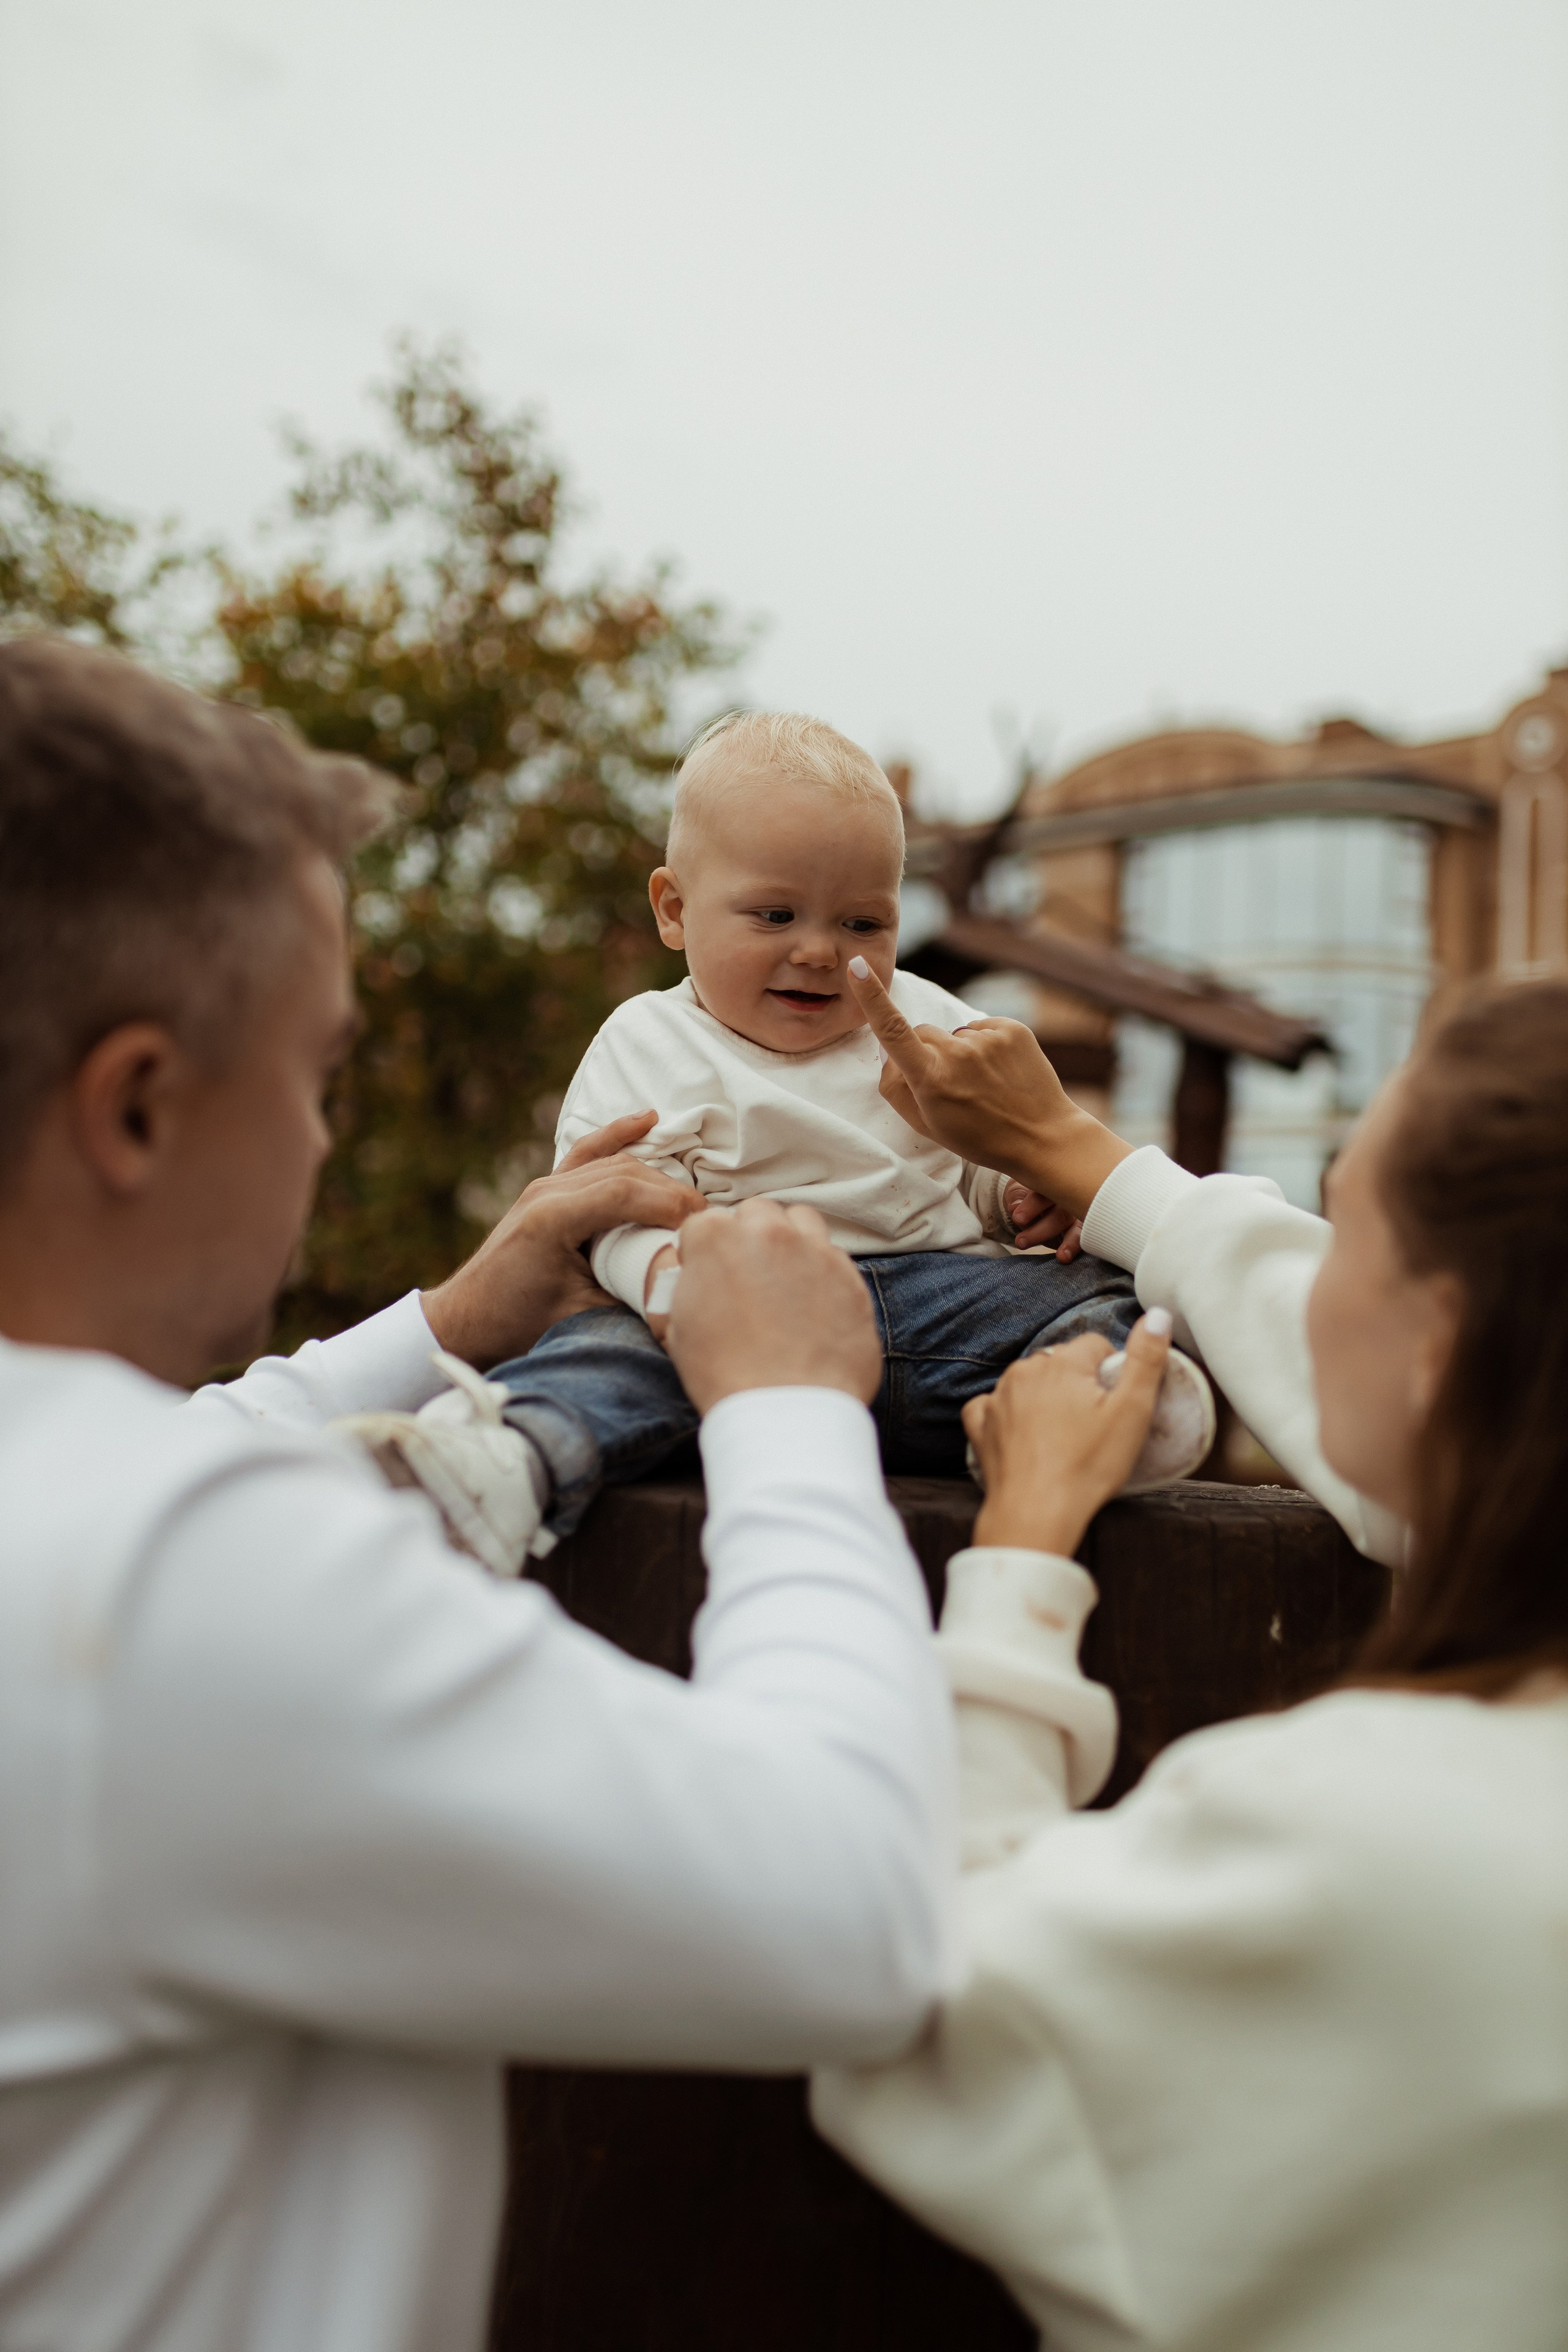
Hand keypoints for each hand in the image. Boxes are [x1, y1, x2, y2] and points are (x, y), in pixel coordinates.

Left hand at [422, 1111, 702, 1368]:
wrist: (468, 1320)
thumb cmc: (517, 1325)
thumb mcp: (581, 1318)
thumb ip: (629, 1297)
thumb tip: (681, 1284)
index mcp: (552, 1218)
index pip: (626, 1194)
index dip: (671, 1205)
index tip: (702, 1226)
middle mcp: (546, 1191)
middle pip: (626, 1173)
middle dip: (672, 1193)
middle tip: (707, 1220)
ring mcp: (544, 1186)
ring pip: (613, 1163)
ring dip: (656, 1178)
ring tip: (691, 1204)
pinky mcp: (546, 1189)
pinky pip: (587, 1153)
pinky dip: (617, 1134)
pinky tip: (647, 1120)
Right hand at [665, 1198, 881, 1413]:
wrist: (787, 1411)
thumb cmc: (725, 1376)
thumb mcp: (680, 1328)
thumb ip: (688, 1287)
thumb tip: (697, 1277)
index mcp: (715, 1238)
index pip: (703, 1225)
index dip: (701, 1253)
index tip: (707, 1275)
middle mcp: (767, 1233)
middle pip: (755, 1214)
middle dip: (748, 1237)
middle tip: (747, 1276)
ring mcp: (814, 1251)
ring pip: (801, 1221)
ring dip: (789, 1240)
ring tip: (784, 1278)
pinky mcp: (850, 1276)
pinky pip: (834, 1256)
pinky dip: (821, 1271)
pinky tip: (813, 1303)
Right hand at [846, 958, 1130, 1217]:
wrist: (1043, 1137)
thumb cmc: (979, 1138)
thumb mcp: (926, 1126)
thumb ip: (896, 1089)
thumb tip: (888, 1055)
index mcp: (931, 1080)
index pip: (893, 1031)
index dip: (872, 998)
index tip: (859, 966)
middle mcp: (958, 1054)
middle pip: (921, 1034)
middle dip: (925, 1052)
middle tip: (948, 1084)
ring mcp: (987, 1039)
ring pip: (953, 1034)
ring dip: (959, 1052)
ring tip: (981, 1083)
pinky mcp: (1012, 1029)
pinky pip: (981, 1029)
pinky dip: (984, 1046)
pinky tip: (999, 1072)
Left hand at [964, 1312, 1171, 1555]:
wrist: (1036, 1512)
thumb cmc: (1088, 1465)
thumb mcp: (1133, 1411)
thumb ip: (1146, 1358)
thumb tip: (1158, 1314)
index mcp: (1062, 1362)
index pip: (1095, 1345)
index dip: (1111, 1372)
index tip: (1116, 1405)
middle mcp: (1025, 1370)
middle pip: (1062, 1363)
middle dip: (1079, 1385)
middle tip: (1093, 1426)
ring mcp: (998, 1397)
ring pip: (1030, 1382)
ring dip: (1046, 1399)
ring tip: (1064, 1438)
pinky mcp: (980, 1424)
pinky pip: (994, 1406)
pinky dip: (1008, 1416)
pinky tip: (1024, 1435)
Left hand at [1003, 1182, 1084, 1261]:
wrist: (1029, 1203)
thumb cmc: (1024, 1194)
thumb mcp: (1015, 1191)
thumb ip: (1015, 1197)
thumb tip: (1015, 1206)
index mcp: (1053, 1181)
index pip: (1046, 1192)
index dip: (1034, 1205)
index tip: (1017, 1218)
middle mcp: (1070, 1195)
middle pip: (1062, 1212)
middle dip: (1043, 1229)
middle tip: (1021, 1242)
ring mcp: (1077, 1212)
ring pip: (1077, 1227)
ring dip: (1069, 1243)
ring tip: (1062, 1257)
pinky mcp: (1080, 1228)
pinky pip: (1083, 1238)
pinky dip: (1076, 1248)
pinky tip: (1066, 1257)